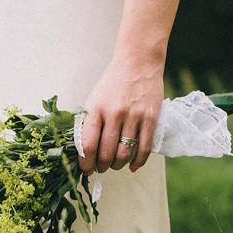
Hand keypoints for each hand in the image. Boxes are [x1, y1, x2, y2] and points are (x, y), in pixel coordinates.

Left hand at [78, 53, 163, 174]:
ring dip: (117, 165)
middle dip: (102, 167)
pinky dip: (137, 162)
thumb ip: (88, 123)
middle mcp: (113, 114)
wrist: (138, 62)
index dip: (86, 163)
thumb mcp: (93, 100)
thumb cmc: (112, 83)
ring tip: (115, 164)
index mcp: (94, 109)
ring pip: (124, 154)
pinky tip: (132, 165)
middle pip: (106, 153)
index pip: (87, 145)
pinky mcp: (151, 119)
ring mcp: (133, 117)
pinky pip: (144, 149)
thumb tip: (82, 151)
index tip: (86, 169)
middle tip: (101, 168)